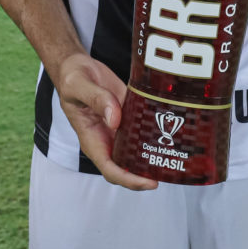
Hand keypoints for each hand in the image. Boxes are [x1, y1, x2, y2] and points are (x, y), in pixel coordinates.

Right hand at [55, 53, 158, 190]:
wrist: (77, 66)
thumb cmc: (72, 78)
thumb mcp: (79, 86)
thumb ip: (97, 99)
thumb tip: (115, 120)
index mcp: (92, 139)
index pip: (110, 169)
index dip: (129, 179)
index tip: (149, 182)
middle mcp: (106, 138)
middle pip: (126, 166)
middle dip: (146, 174)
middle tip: (169, 170)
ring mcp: (118, 128)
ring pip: (136, 150)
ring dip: (152, 156)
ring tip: (175, 156)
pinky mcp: (128, 114)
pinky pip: (141, 128)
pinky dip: (154, 132)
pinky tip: (171, 129)